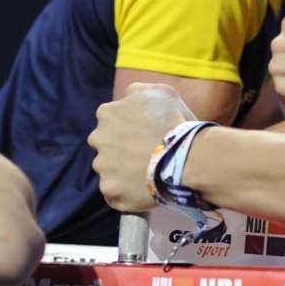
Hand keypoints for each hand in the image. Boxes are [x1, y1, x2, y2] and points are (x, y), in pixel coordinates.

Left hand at [87, 83, 196, 211]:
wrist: (187, 157)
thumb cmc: (176, 122)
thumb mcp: (161, 92)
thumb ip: (138, 92)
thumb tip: (128, 96)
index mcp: (107, 114)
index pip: (109, 122)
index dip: (127, 130)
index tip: (142, 136)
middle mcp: (98, 139)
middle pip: (105, 147)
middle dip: (119, 151)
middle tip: (143, 156)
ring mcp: (103, 167)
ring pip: (109, 171)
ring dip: (122, 173)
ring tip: (147, 174)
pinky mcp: (110, 190)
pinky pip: (114, 194)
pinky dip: (126, 193)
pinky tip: (144, 188)